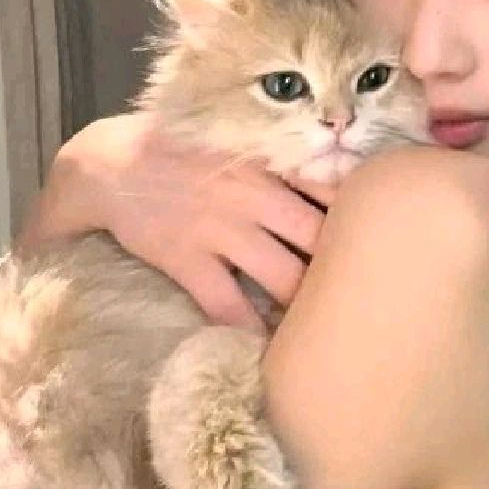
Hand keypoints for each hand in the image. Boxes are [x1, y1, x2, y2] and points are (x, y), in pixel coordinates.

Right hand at [16, 113, 337, 327]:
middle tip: (360, 287)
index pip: (331, 188)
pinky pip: (228, 304)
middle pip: (318, 237)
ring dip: (304, 302)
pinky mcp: (188, 259)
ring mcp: (221, 229)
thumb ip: (282, 157)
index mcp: (268, 163)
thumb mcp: (236, 140)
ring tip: (324, 323)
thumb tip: (337, 167)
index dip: (359, 215)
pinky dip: (250, 329)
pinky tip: (267, 348)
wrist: (109, 165)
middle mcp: (254, 197)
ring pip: (282, 275)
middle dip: (342, 263)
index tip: (378, 235)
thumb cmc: (183, 150)